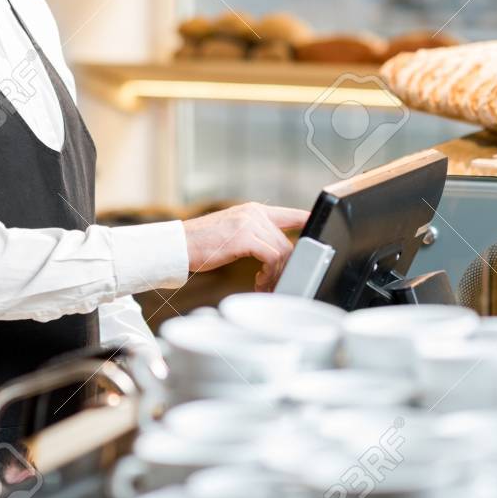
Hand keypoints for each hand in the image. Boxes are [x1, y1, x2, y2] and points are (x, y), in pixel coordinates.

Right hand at [181, 202, 306, 291]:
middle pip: (290, 242)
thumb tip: (275, 255)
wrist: (177, 245)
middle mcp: (255, 213)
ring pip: (284, 251)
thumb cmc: (201, 245)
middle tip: (275, 285)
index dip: (309, 225)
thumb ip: (254, 237)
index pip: (292, 214)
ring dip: (278, 274)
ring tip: (264, 286)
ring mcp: (250, 223)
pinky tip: (259, 283)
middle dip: (288, 268)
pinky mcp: (244, 236)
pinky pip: (272, 257)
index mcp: (254, 210)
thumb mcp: (232, 234)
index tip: (319, 240)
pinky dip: (270, 274)